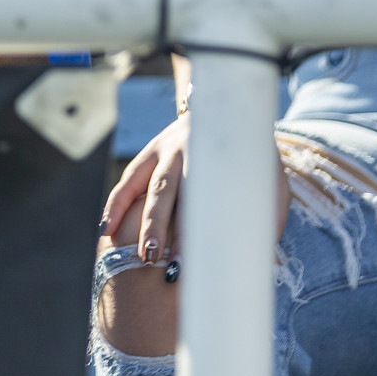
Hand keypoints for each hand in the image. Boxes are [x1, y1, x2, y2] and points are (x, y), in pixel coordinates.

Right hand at [100, 112, 290, 261]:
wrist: (229, 110)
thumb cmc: (253, 161)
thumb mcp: (271, 183)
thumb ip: (267, 218)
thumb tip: (259, 262)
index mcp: (219, 161)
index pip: (204, 202)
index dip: (197, 232)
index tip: (192, 264)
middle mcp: (188, 152)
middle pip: (169, 191)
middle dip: (160, 226)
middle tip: (155, 260)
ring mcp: (165, 150)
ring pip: (147, 185)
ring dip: (136, 218)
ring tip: (129, 252)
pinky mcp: (149, 153)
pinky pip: (129, 180)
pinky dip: (115, 204)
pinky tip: (105, 230)